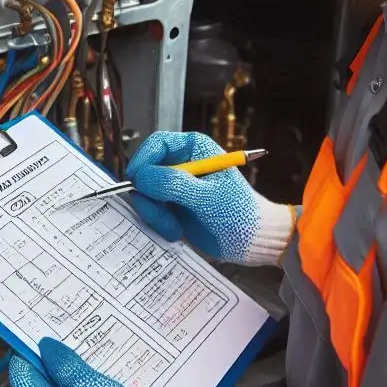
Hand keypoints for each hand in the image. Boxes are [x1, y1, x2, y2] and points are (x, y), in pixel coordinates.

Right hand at [126, 131, 295, 266]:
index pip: (158, 144)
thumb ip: (174, 184)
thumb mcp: (207, 197)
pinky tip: (176, 232)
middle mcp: (182, 164)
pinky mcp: (172, 207)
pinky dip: (159, 223)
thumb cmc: (240, 213)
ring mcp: (175, 187)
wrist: (252, 242)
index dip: (143, 159)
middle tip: (159, 215)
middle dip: (148, 195)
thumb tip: (141, 176)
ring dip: (154, 214)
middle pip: (146, 170)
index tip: (134, 180)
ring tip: (173, 228)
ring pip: (145, 193)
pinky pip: (151, 210)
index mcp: (195, 149)